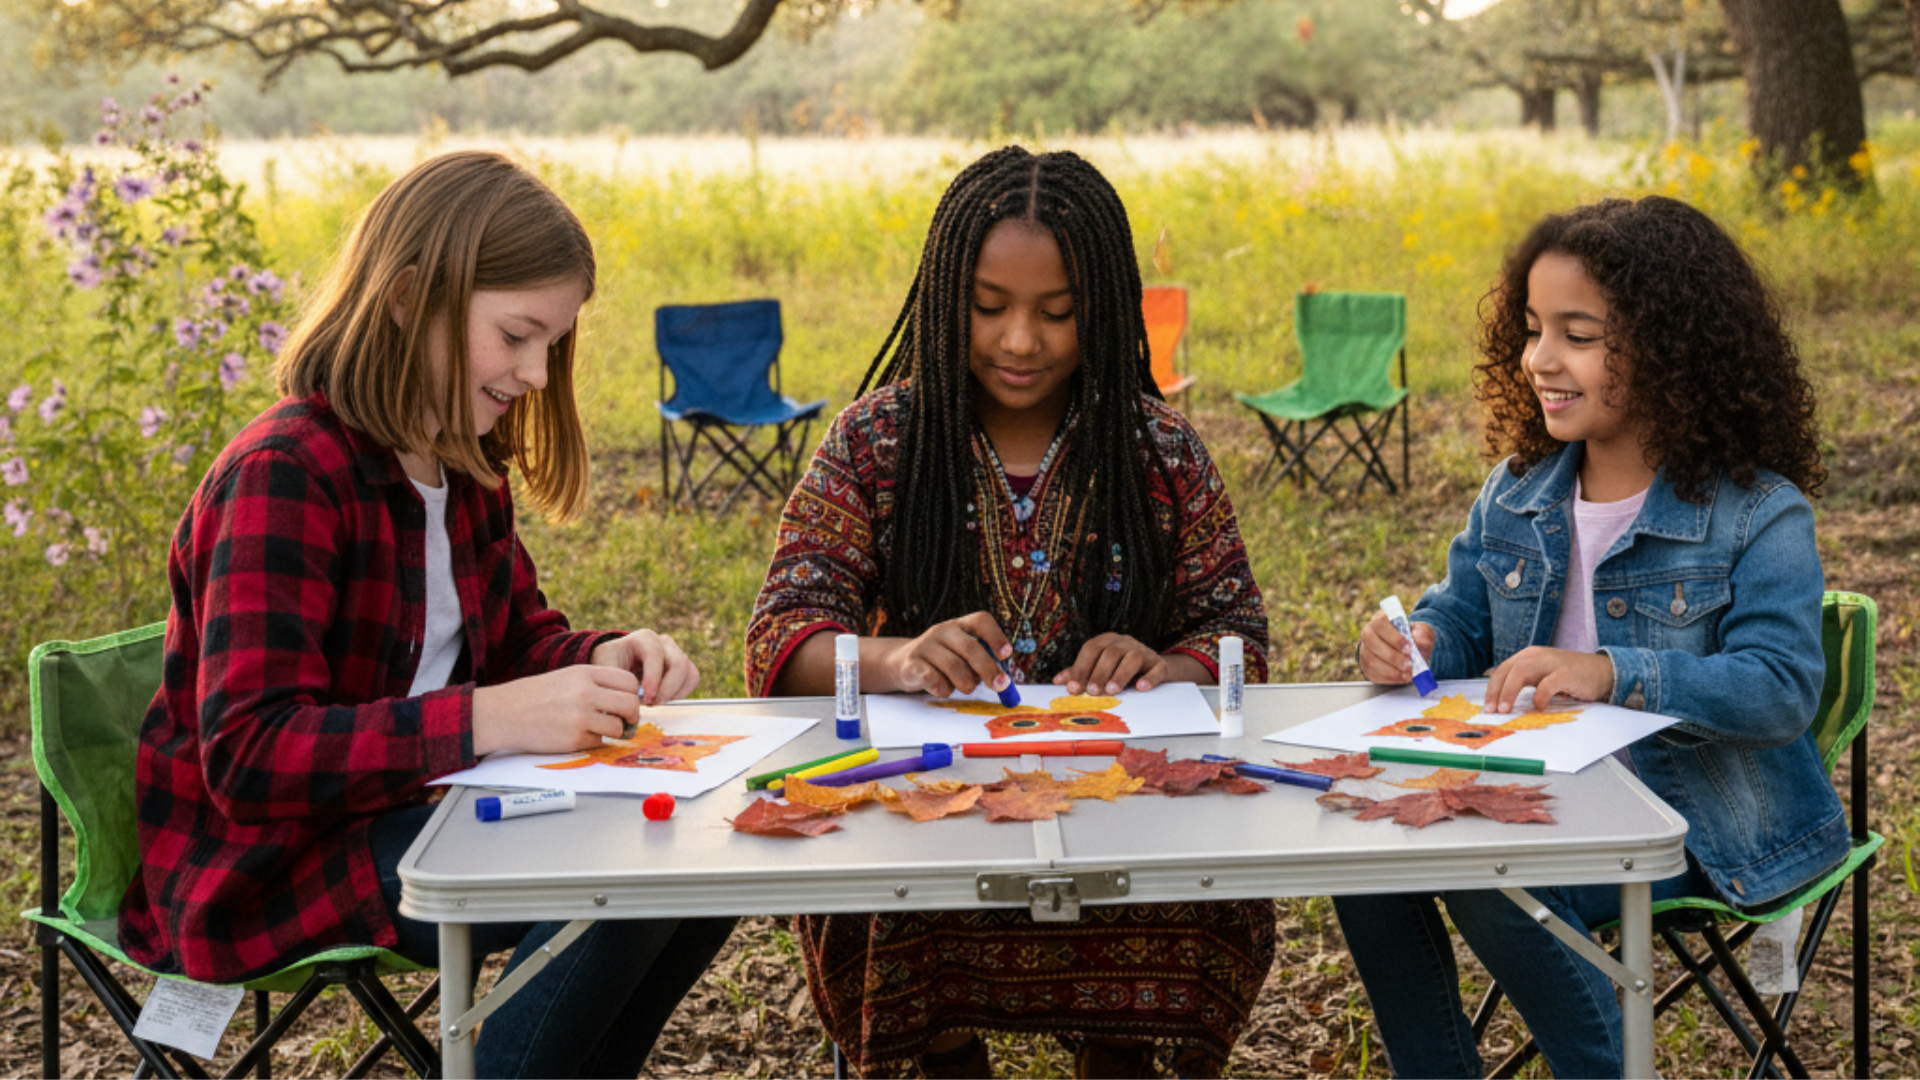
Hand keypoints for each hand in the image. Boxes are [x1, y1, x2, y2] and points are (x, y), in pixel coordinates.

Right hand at [471, 665, 640, 755]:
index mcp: (585, 673)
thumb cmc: (535, 695)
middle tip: (625, 721)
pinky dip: (593, 741)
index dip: (632, 694)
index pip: (629, 681)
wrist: (503, 714)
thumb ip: (595, 684)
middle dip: (631, 715)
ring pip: (619, 727)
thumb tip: (627, 699)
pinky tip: (577, 735)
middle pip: (630, 704)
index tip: (626, 702)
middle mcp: (586, 693)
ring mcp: (581, 717)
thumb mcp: (567, 678)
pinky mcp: (574, 739)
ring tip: (598, 729)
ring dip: (614, 731)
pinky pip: (599, 742)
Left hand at [592, 630, 698, 705]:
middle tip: (651, 703)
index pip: (656, 654)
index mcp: (643, 638)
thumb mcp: (605, 669)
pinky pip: (692, 680)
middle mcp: (664, 642)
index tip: (647, 698)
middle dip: (667, 689)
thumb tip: (629, 702)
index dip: (653, 678)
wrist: (616, 662)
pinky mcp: (684, 666)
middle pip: (679, 664)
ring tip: (655, 702)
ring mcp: (676, 652)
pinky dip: (680, 694)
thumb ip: (616, 682)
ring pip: (689, 673)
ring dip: (674, 693)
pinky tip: (663, 699)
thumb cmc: (609, 664)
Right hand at [884, 613, 1012, 697]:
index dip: (996, 636)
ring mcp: (926, 646)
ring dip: (966, 684)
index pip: (981, 620)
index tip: (1006, 654)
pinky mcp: (912, 664)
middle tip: (1000, 685)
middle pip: (971, 647)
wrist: (902, 662)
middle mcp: (943, 631)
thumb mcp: (961, 654)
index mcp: (959, 625)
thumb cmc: (942, 661)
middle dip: (989, 669)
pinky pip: (936, 681)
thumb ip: (981, 661)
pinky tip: (944, 688)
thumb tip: (1002, 680)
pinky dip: (945, 690)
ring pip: (955, 667)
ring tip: (965, 687)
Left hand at [1054, 633, 1167, 694]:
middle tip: (1092, 692)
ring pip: (1132, 658)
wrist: (1153, 669)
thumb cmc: (1120, 669)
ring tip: (1112, 691)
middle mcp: (1125, 642)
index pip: (1091, 649)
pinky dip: (1149, 678)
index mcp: (1107, 641)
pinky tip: (1141, 687)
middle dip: (1099, 673)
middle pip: (1111, 653)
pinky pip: (1156, 669)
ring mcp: (1144, 652)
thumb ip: (1080, 673)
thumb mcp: (1099, 668)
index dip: (1081, 667)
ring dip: (1120, 675)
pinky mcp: (1159, 664)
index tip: (1073, 687)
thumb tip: (1058, 681)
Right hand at [1358, 611, 1435, 685]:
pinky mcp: (1366, 666)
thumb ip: (1423, 634)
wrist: (1408, 653)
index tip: (1409, 647)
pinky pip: (1374, 673)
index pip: (1380, 623)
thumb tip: (1420, 641)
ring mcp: (1365, 650)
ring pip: (1372, 660)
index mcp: (1381, 619)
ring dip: (1391, 669)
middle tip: (1409, 664)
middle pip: (1372, 641)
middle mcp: (1369, 633)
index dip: (1394, 636)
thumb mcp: (1422, 632)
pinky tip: (1401, 677)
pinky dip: (1390, 678)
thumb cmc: (1413, 639)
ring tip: (1407, 672)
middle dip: (1392, 656)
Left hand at [1484, 646, 1615, 712]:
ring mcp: (1552, 662)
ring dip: (1510, 692)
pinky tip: (1539, 707)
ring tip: (1506, 710)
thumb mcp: (1542, 674)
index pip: (1503, 669)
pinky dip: (1540, 697)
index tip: (1487, 707)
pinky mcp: (1566, 673)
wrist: (1602, 672)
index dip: (1492, 688)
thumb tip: (1499, 698)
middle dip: (1497, 691)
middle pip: (1509, 670)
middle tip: (1492, 711)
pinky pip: (1547, 684)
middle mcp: (1537, 655)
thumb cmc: (1568, 677)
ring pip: (1522, 672)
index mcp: (1528, 655)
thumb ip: (1524, 680)